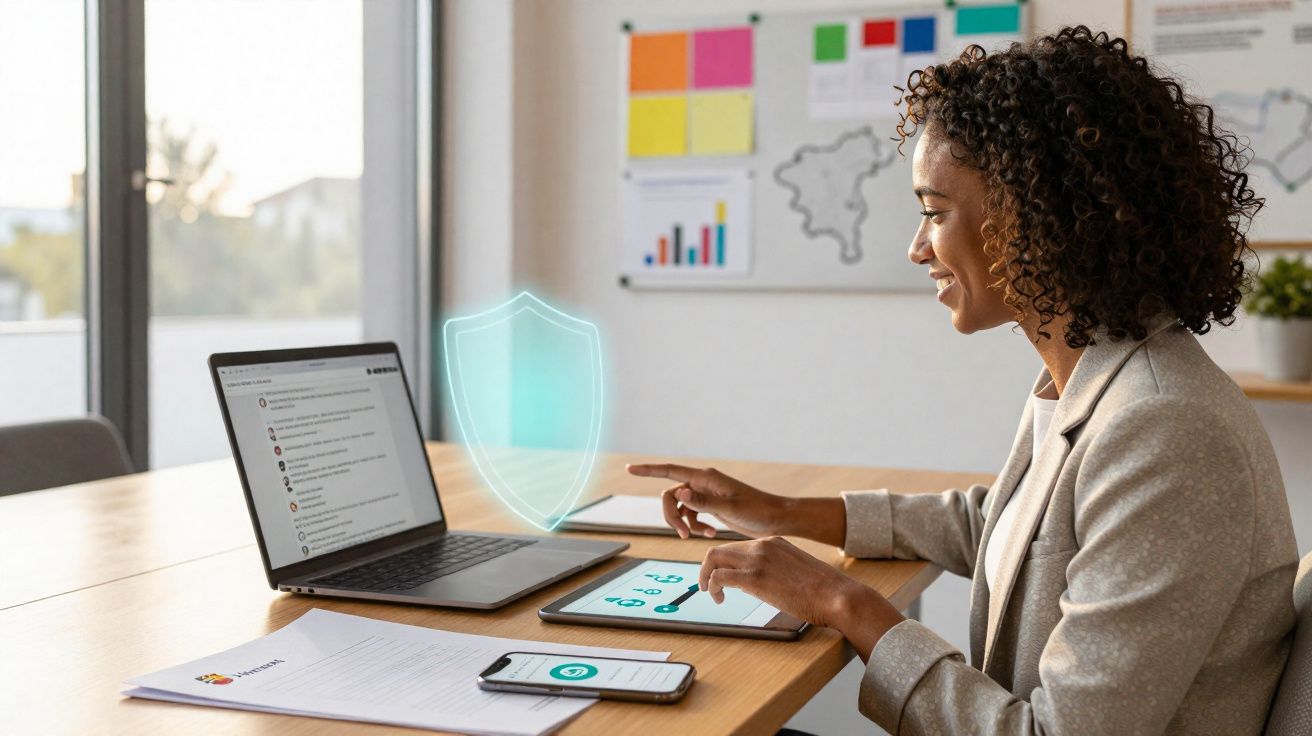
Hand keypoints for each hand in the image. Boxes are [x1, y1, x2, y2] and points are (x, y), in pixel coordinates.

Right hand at [625, 463, 788, 538]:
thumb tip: (680, 493)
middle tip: (683, 535)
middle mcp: (702, 483)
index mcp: (705, 478)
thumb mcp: (730, 508)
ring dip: (685, 524)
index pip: (669, 471)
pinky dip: (696, 527)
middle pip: (670, 496)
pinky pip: (691, 516)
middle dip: (671, 516)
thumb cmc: (756, 511)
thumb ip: (704, 502)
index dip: (648, 470)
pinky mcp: (710, 507)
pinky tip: (711, 535)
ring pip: (679, 508)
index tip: (629, 470)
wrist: (774, 519)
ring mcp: (705, 495)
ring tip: (703, 537)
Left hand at [698, 536, 904, 659]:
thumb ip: (775, 569)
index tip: (723, 577)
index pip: (737, 546)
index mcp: (773, 541)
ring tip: (710, 593)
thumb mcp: (795, 569)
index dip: (725, 562)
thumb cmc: (823, 590)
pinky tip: (719, 599)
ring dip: (706, 576)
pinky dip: (712, 586)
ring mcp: (757, 560)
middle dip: (707, 567)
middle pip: (719, 549)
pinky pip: (719, 577)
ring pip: (713, 558)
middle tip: (707, 585)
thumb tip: (758, 583)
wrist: (837, 595)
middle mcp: (762, 545)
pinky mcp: (754, 577)